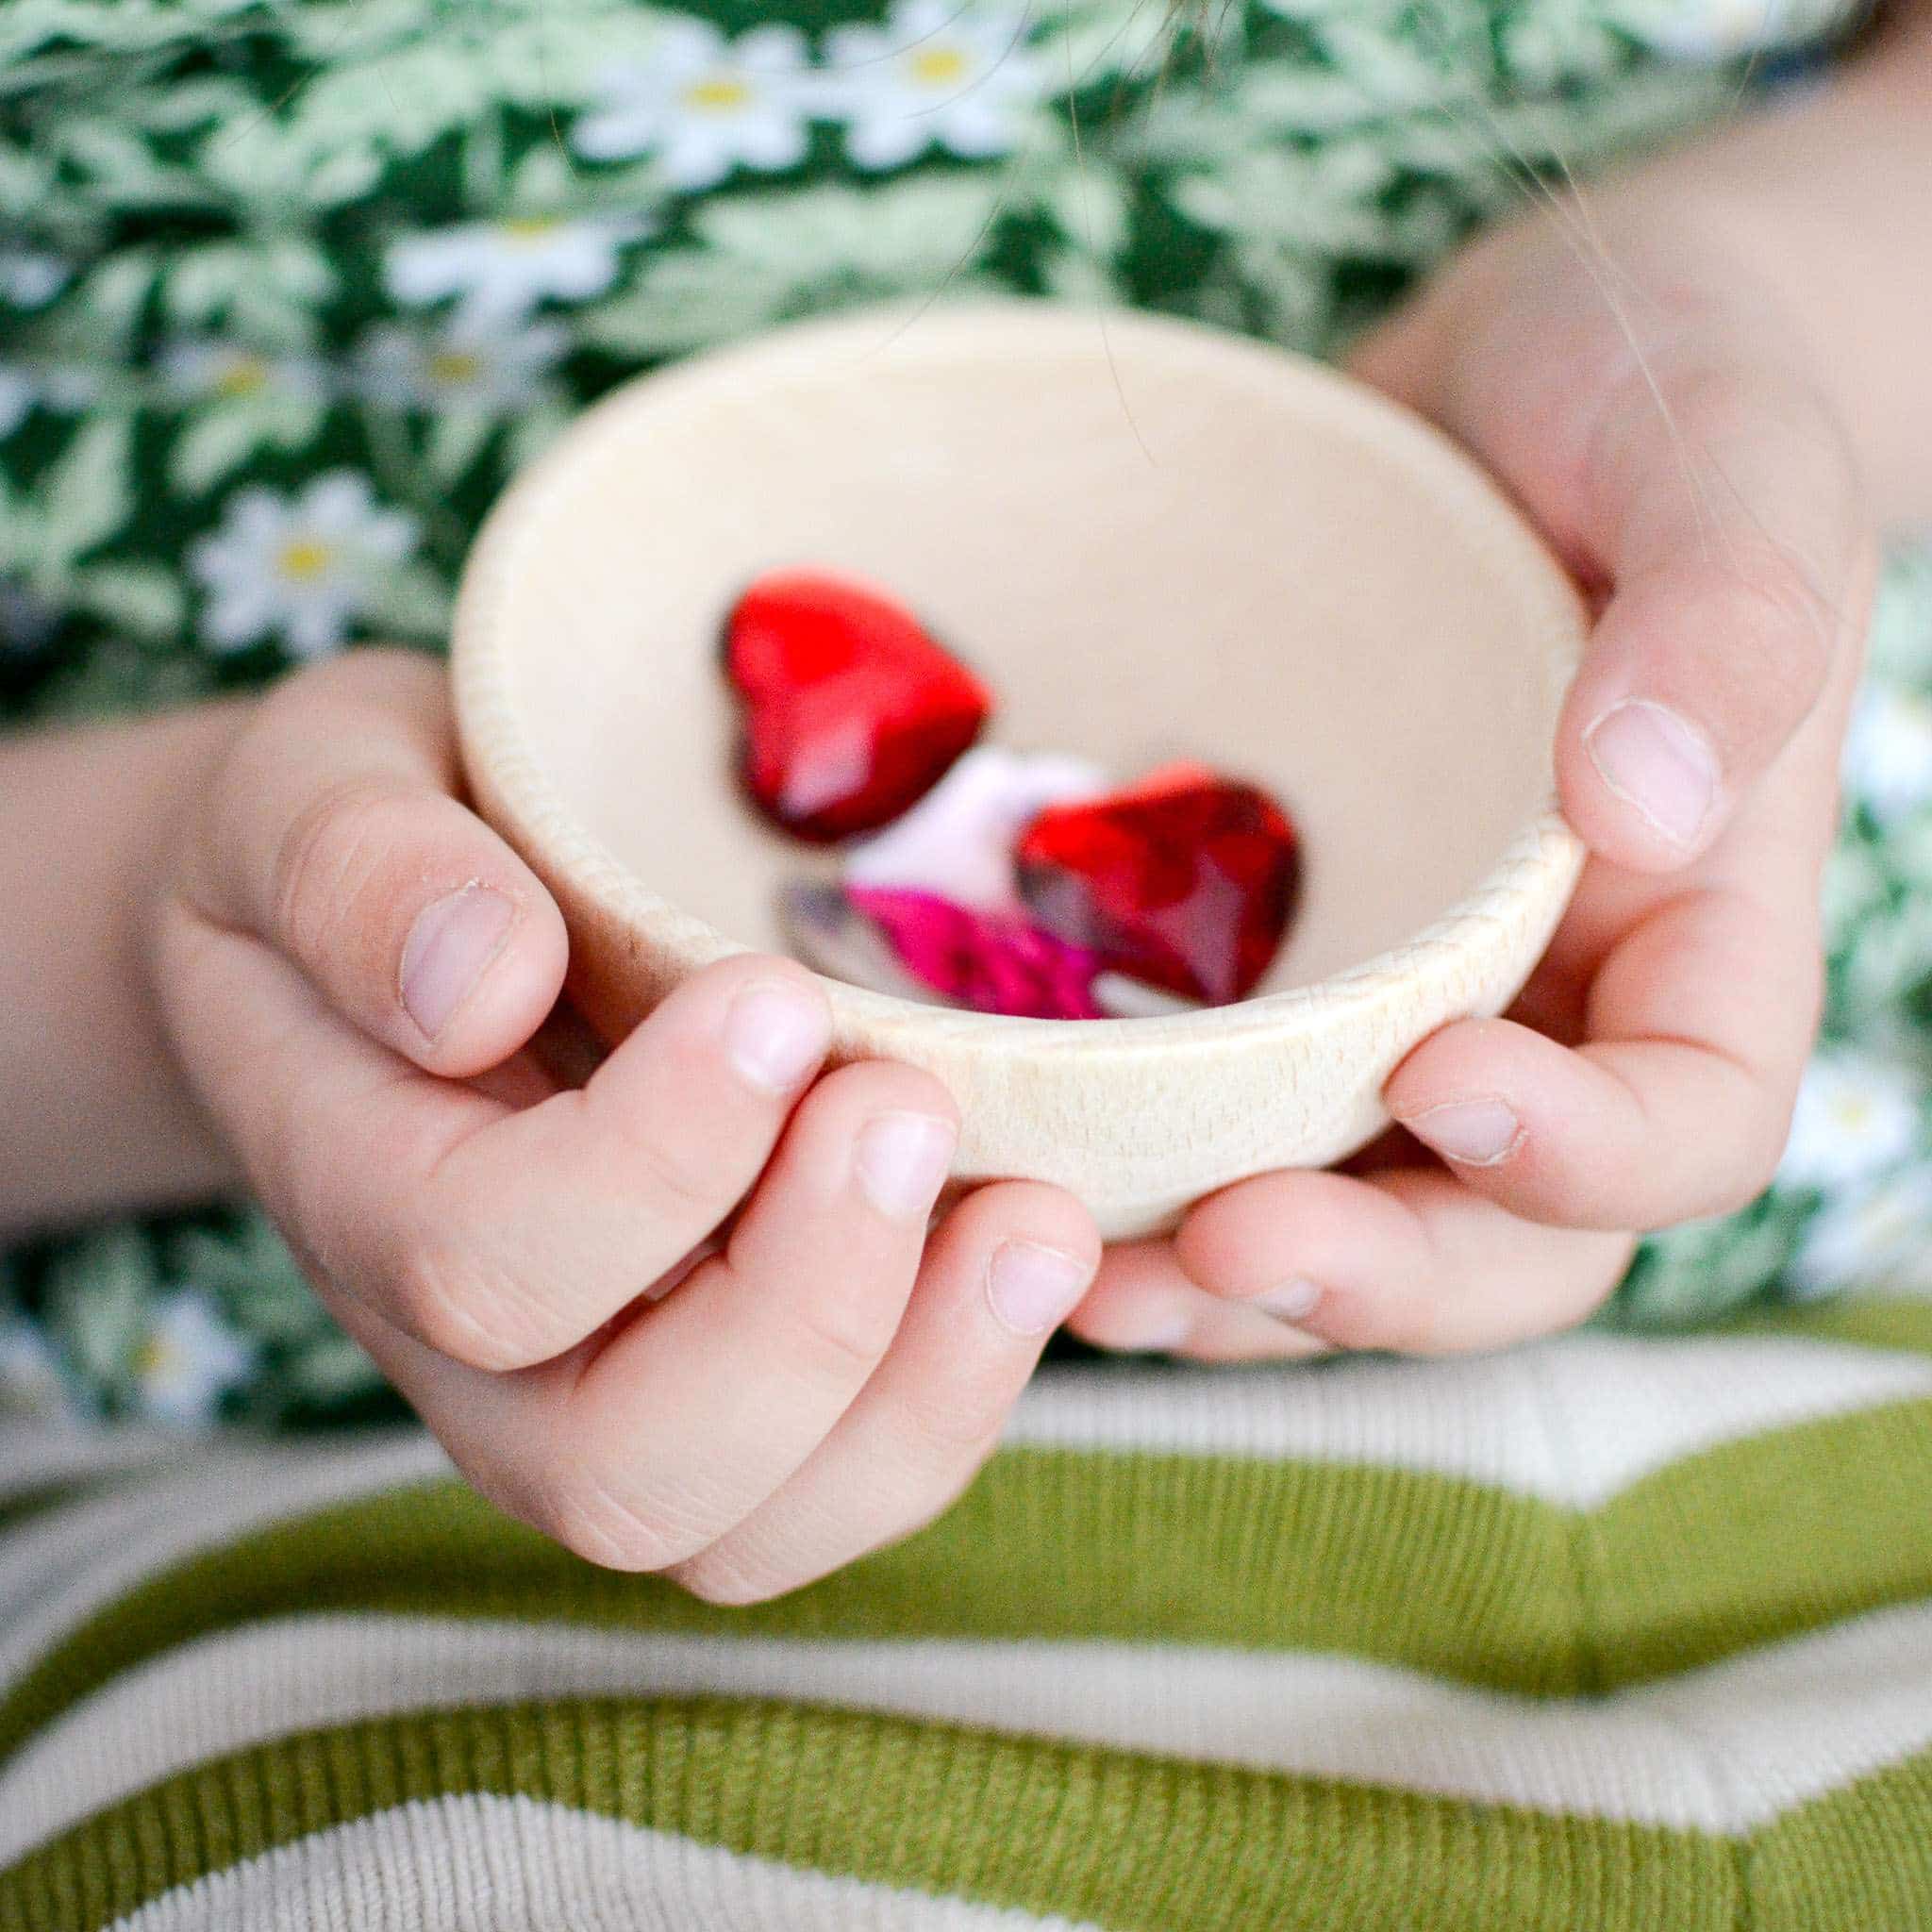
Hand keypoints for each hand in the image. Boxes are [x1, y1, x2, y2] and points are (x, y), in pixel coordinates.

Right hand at [151, 649, 1097, 1593]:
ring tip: (1038, 1220)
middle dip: (805, 1311)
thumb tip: (480, 988)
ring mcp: (601, 1384)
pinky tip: (1038, 1244)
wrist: (405, 911)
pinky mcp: (727, 1379)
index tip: (776, 999)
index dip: (650, 1165)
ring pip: (748, 1529)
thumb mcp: (316, 784)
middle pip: (621, 1473)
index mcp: (358, 1183)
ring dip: (920, 1395)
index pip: (482, 1262)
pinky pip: (842, 1478)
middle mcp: (471, 1345)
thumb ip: (357, 868)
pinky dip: (964, 1390)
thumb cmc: (372, 828)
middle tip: (910, 1112)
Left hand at [1072, 199, 1876, 1359]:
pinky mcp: (1261, 959)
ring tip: (1090, 1276)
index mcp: (1693, 934)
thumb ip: (1724, 616)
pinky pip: (1211, 1111)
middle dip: (1373, 1273)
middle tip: (1223, 1244)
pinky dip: (1130, 1172)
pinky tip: (1020, 1172)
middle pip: (1498, 1237)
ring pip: (1340, 1209)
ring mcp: (1392, 994)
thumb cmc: (1649, 384)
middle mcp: (1546, 1004)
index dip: (1583, 1159)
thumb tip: (1640, 811)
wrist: (1496, 368)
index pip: (1687, 1124)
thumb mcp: (1719, 458)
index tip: (1442, 1077)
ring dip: (1225, 1281)